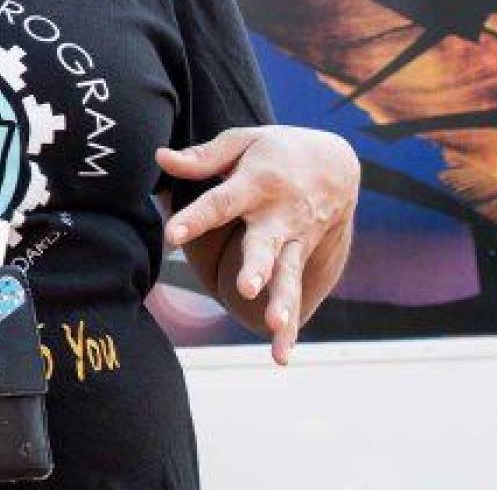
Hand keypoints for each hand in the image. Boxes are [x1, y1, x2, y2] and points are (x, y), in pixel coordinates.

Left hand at [155, 125, 358, 363]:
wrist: (336, 163)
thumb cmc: (276, 150)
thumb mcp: (242, 142)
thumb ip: (202, 157)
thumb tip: (160, 158)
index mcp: (256, 183)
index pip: (220, 203)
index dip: (196, 218)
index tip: (172, 235)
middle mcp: (278, 215)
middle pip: (265, 243)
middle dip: (257, 266)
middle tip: (246, 288)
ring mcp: (294, 238)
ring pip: (288, 273)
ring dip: (282, 301)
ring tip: (275, 325)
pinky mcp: (304, 256)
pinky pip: (297, 291)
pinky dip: (292, 326)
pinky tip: (280, 355)